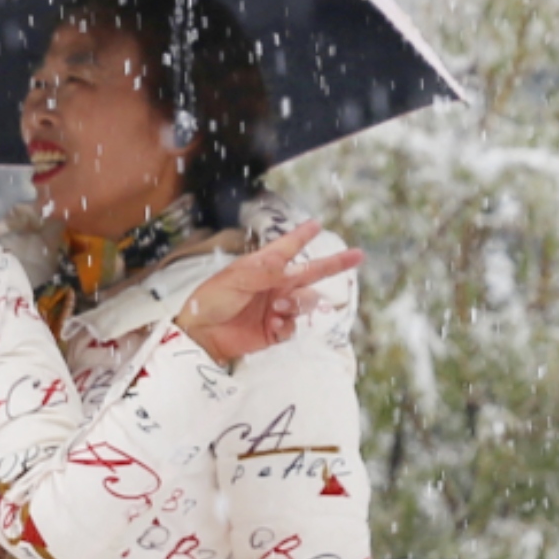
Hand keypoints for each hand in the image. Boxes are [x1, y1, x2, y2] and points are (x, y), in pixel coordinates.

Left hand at [174, 230, 360, 365]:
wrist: (200, 334)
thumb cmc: (211, 299)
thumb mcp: (235, 278)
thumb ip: (266, 271)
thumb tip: (292, 267)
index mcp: (264, 266)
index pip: (288, 247)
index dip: (303, 235)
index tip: (317, 224)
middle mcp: (275, 285)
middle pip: (312, 273)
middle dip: (334, 264)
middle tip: (358, 255)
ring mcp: (277, 307)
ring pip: (306, 301)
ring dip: (298, 303)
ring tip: (279, 308)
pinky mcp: (275, 330)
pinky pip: (294, 326)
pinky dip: (288, 325)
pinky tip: (274, 323)